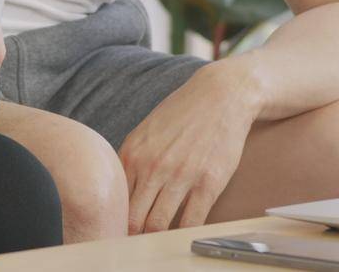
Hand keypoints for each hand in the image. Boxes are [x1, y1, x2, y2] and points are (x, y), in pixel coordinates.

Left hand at [120, 60, 261, 233]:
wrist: (222, 95)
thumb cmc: (184, 112)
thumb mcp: (147, 131)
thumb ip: (132, 160)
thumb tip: (120, 191)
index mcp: (133, 153)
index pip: (116, 201)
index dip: (116, 220)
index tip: (121, 230)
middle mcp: (153, 166)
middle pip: (133, 219)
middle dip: (132, 236)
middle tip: (136, 243)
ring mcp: (181, 176)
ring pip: (158, 226)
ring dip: (157, 238)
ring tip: (158, 242)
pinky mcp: (208, 183)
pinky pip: (191, 222)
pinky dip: (184, 234)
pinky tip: (183, 233)